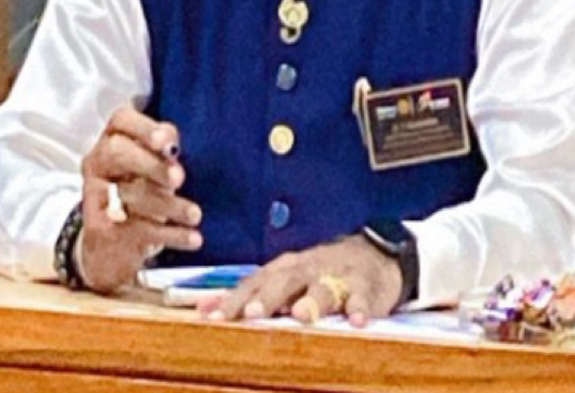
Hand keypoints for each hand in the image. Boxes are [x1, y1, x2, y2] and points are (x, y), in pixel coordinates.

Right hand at [79, 107, 202, 292]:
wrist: (114, 241)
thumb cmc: (144, 186)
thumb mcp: (154, 162)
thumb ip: (164, 147)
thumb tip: (171, 148)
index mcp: (113, 137)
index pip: (121, 120)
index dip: (145, 128)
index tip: (168, 143)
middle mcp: (98, 162)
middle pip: (117, 152)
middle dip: (151, 164)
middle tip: (179, 179)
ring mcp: (97, 195)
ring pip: (131, 195)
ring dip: (169, 205)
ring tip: (195, 215)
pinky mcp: (102, 230)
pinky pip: (139, 229)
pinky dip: (171, 234)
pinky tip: (193, 238)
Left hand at [197, 235, 402, 326]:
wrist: (372, 254)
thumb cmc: (318, 272)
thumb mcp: (284, 278)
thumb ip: (250, 294)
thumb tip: (203, 310)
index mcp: (284, 268)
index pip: (254, 283)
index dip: (234, 300)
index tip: (212, 318)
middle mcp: (307, 268)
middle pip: (285, 281)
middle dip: (268, 297)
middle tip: (253, 314)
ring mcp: (338, 276)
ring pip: (324, 287)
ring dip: (312, 300)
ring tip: (302, 315)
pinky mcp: (366, 287)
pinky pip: (363, 298)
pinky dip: (360, 308)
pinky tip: (356, 320)